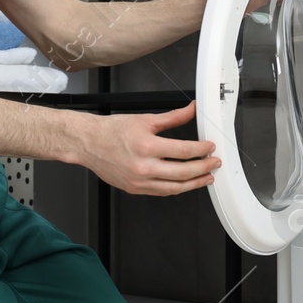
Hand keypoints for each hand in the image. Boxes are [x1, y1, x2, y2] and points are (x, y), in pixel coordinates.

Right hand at [78, 101, 220, 196]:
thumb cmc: (112, 131)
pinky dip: (177, 188)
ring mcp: (139, 180)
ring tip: (206, 177)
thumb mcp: (145, 119)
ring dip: (194, 183)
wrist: (89, 143)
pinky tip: (186, 183)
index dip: (201, 150)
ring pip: (174, 187)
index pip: (183, 151)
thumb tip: (191, 110)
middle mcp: (143, 166)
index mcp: (146, 146)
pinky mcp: (135, 188)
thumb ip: (173, 117)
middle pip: (183, 172)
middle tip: (213, 162)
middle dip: (203, 168)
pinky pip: (162, 192)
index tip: (210, 147)